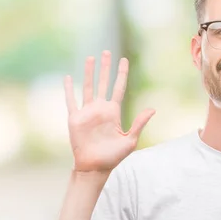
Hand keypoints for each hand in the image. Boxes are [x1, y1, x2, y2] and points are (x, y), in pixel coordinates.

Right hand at [63, 51, 154, 172]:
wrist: (95, 167)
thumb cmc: (113, 156)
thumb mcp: (130, 140)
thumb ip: (139, 123)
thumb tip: (153, 109)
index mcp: (113, 112)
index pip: (118, 88)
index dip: (121, 74)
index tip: (124, 60)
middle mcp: (100, 109)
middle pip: (103, 83)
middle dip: (105, 68)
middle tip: (107, 52)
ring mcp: (87, 112)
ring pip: (88, 87)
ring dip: (89, 73)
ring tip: (90, 58)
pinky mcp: (75, 118)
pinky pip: (71, 101)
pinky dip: (69, 89)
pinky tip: (68, 77)